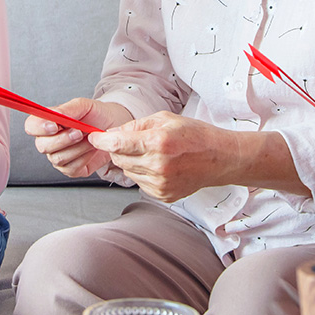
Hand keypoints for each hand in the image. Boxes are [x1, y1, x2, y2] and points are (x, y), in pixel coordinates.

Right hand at [24, 98, 132, 178]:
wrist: (113, 127)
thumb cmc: (97, 115)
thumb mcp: (85, 105)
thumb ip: (68, 109)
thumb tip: (55, 114)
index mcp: (48, 122)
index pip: (31, 126)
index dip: (39, 127)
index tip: (54, 126)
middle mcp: (50, 141)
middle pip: (42, 146)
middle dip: (62, 140)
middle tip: (79, 132)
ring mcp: (59, 156)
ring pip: (58, 158)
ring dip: (77, 148)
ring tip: (91, 138)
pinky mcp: (71, 169)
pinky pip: (71, 168)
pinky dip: (84, 158)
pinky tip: (91, 149)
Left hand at [90, 112, 243, 201]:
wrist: (220, 159)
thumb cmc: (196, 135)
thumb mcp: (166, 119)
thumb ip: (136, 125)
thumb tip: (113, 132)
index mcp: (158, 143)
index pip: (117, 144)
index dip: (102, 140)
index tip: (95, 138)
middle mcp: (158, 166)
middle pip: (119, 159)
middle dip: (119, 149)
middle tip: (133, 141)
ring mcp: (161, 184)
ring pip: (128, 172)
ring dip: (132, 161)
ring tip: (152, 152)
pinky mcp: (163, 195)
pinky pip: (140, 183)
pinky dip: (143, 173)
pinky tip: (159, 165)